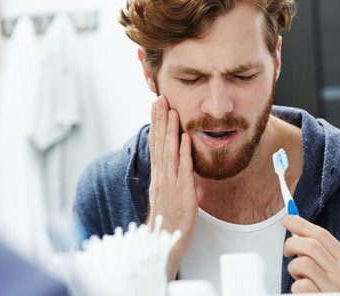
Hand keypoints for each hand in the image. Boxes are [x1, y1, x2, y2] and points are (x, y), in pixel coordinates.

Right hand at [147, 96, 197, 280]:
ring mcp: (170, 183)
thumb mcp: (168, 193)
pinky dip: (183, 152)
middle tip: (160, 98)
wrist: (164, 241)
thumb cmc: (169, 218)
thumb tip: (178, 160)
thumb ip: (171, 175)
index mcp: (158, 174)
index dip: (156, 123)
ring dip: (170, 130)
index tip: (156, 105)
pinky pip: (183, 169)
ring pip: (168, 151)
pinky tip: (184, 137)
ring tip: (171, 110)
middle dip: (160, 119)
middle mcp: (161, 176)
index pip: (155, 143)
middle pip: (159, 142)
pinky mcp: (182, 192)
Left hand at [282, 215, 339, 292]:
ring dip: (294, 268)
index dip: (301, 224)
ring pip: (303, 263)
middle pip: (310, 245)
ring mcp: (334, 288)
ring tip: (299, 276)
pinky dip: (296, 286)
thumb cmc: (331, 289)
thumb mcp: (332, 269)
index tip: (287, 219)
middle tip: (287, 251)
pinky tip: (303, 290)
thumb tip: (295, 225)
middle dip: (292, 244)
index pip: (322, 235)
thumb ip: (319, 251)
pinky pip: (300, 284)